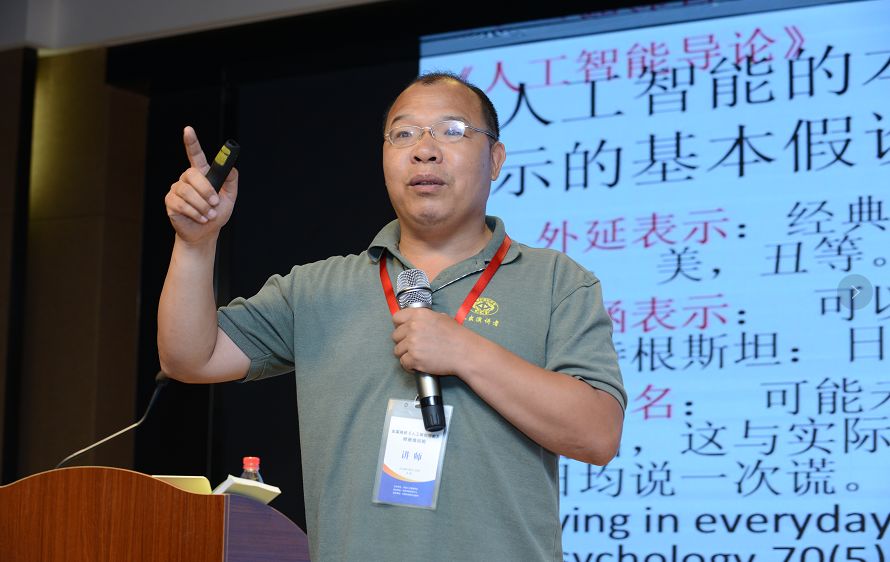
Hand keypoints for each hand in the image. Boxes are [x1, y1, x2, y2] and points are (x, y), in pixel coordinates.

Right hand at [164, 126, 237, 244]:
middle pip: (192, 174)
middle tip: (215, 203)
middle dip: (206, 190)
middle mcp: (187, 178)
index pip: (195, 154)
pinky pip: (181, 204)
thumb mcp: (230, 197)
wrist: (205, 233)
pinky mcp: (170, 201)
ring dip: (202, 206)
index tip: (188, 129)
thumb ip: (231, 181)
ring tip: (209, 215)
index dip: (191, 141)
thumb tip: (231, 167)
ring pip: (188, 192)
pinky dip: (195, 213)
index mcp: (202, 174)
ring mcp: (177, 189)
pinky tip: (200, 218)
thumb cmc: (217, 213)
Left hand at [391, 308, 476, 375]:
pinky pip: (403, 363)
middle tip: (414, 346)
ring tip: (417, 356)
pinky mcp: (414, 359)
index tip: (404, 330)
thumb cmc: (457, 336)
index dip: (400, 325)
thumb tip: (418, 322)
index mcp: (419, 315)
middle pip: (395, 336)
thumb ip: (426, 318)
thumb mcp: (442, 318)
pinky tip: (418, 364)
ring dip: (406, 354)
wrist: (465, 353)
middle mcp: (413, 327)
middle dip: (403, 341)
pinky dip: (409, 366)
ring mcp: (412, 343)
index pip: (396, 318)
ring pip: (397, 350)